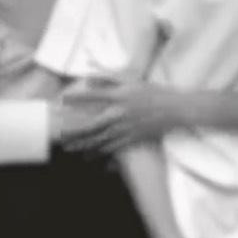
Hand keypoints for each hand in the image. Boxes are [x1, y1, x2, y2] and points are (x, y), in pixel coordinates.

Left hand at [58, 80, 192, 154]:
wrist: (176, 109)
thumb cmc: (154, 92)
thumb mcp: (131, 81)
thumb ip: (109, 79)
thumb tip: (88, 80)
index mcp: (120, 96)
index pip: (93, 97)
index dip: (76, 98)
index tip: (62, 100)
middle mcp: (121, 113)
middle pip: (93, 125)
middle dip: (75, 132)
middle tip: (61, 136)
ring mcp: (127, 128)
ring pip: (101, 140)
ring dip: (84, 145)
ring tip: (71, 149)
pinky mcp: (133, 139)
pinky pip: (114, 149)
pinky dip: (102, 154)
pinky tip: (91, 158)